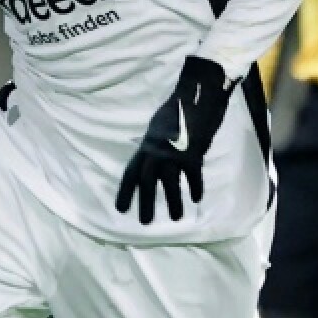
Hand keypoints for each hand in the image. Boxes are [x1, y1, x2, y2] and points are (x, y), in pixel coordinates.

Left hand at [116, 57, 234, 223]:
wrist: (196, 95)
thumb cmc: (178, 110)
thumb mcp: (158, 127)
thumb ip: (154, 145)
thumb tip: (153, 160)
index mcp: (146, 145)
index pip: (131, 172)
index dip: (125, 191)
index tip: (121, 209)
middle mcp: (156, 151)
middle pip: (147, 182)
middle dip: (146, 203)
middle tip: (145, 222)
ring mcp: (174, 152)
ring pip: (170, 183)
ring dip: (173, 202)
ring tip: (176, 217)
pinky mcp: (192, 153)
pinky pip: (193, 176)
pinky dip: (195, 188)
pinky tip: (196, 199)